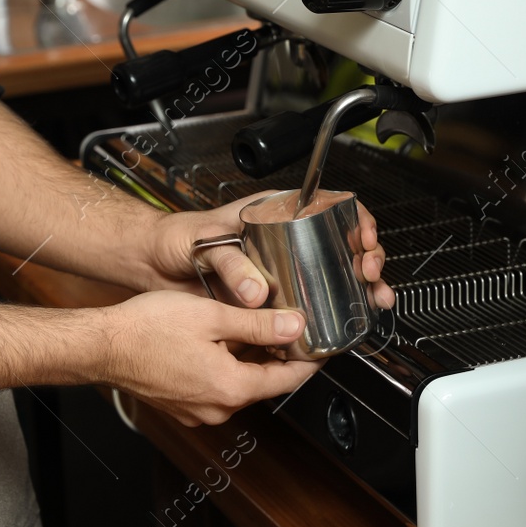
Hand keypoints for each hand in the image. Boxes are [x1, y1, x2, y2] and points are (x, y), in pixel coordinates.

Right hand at [98, 290, 320, 425]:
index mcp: (231, 388)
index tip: (321, 345)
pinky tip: (217, 340)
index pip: (288, 379)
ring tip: (250, 324)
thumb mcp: (212, 316)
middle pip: (263, 381)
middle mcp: (217, 409)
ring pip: (238, 383)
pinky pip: (214, 386)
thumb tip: (295, 328)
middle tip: (285, 323)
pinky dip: (224, 365)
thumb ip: (258, 324)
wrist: (102, 346)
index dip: (309, 359)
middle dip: (277, 354)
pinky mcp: (181, 406)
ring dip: (248, 358)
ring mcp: (197, 412)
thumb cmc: (147, 329)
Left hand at [144, 192, 394, 309]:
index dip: (355, 219)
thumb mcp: (204, 240)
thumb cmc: (175, 237)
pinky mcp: (270, 300)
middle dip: (366, 258)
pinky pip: (304, 306)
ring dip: (357, 288)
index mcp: (272, 213)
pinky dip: (327, 315)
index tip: (362, 238)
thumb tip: (257, 291)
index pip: (329, 205)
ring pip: (330, 276)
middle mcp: (283, 240)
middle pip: (340, 243)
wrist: (152, 263)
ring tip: (373, 299)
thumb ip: (230, 264)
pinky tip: (345, 321)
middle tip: (370, 273)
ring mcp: (279, 271)